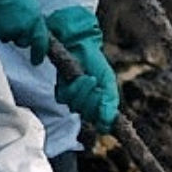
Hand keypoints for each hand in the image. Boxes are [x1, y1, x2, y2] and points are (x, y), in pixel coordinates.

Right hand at [0, 0, 54, 61]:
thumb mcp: (31, 3)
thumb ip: (34, 19)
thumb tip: (34, 28)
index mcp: (35, 20)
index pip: (40, 43)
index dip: (39, 54)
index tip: (36, 61)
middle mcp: (23, 29)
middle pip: (22, 42)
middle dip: (18, 36)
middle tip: (12, 21)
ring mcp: (7, 31)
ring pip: (6, 38)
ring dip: (5, 31)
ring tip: (1, 14)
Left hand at [46, 6, 120, 131]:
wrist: (81, 48)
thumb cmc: (96, 63)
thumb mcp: (108, 81)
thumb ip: (110, 101)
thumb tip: (109, 121)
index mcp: (101, 104)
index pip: (103, 123)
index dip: (104, 119)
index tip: (106, 109)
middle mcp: (87, 105)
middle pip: (89, 115)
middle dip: (92, 98)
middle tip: (94, 80)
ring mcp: (74, 100)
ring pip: (76, 106)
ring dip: (82, 91)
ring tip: (87, 76)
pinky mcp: (61, 92)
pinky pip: (64, 98)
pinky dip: (72, 87)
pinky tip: (77, 76)